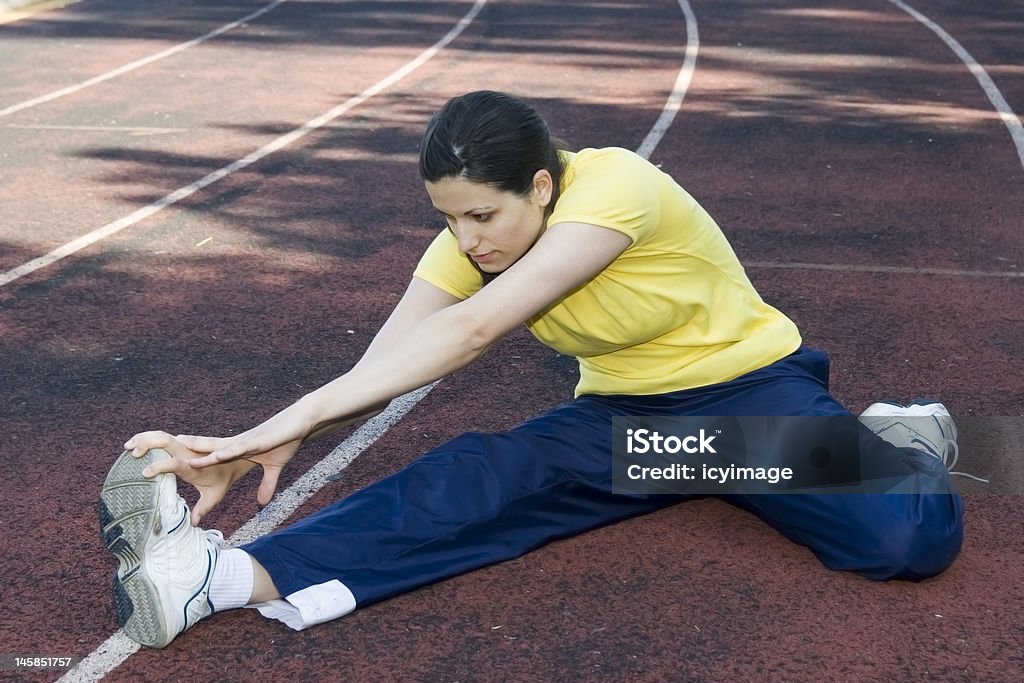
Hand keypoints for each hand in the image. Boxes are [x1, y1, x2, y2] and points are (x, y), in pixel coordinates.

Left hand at [124, 431, 299, 524]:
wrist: (302, 424)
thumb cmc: (285, 442)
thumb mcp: (274, 470)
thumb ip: (266, 485)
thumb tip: (262, 503)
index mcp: (228, 450)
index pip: (195, 454)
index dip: (172, 457)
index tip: (147, 463)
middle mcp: (229, 444)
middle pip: (191, 445)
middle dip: (163, 446)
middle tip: (133, 449)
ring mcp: (241, 442)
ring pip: (209, 448)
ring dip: (188, 452)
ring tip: (163, 458)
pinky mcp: (257, 442)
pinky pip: (235, 449)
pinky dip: (221, 454)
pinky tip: (209, 458)